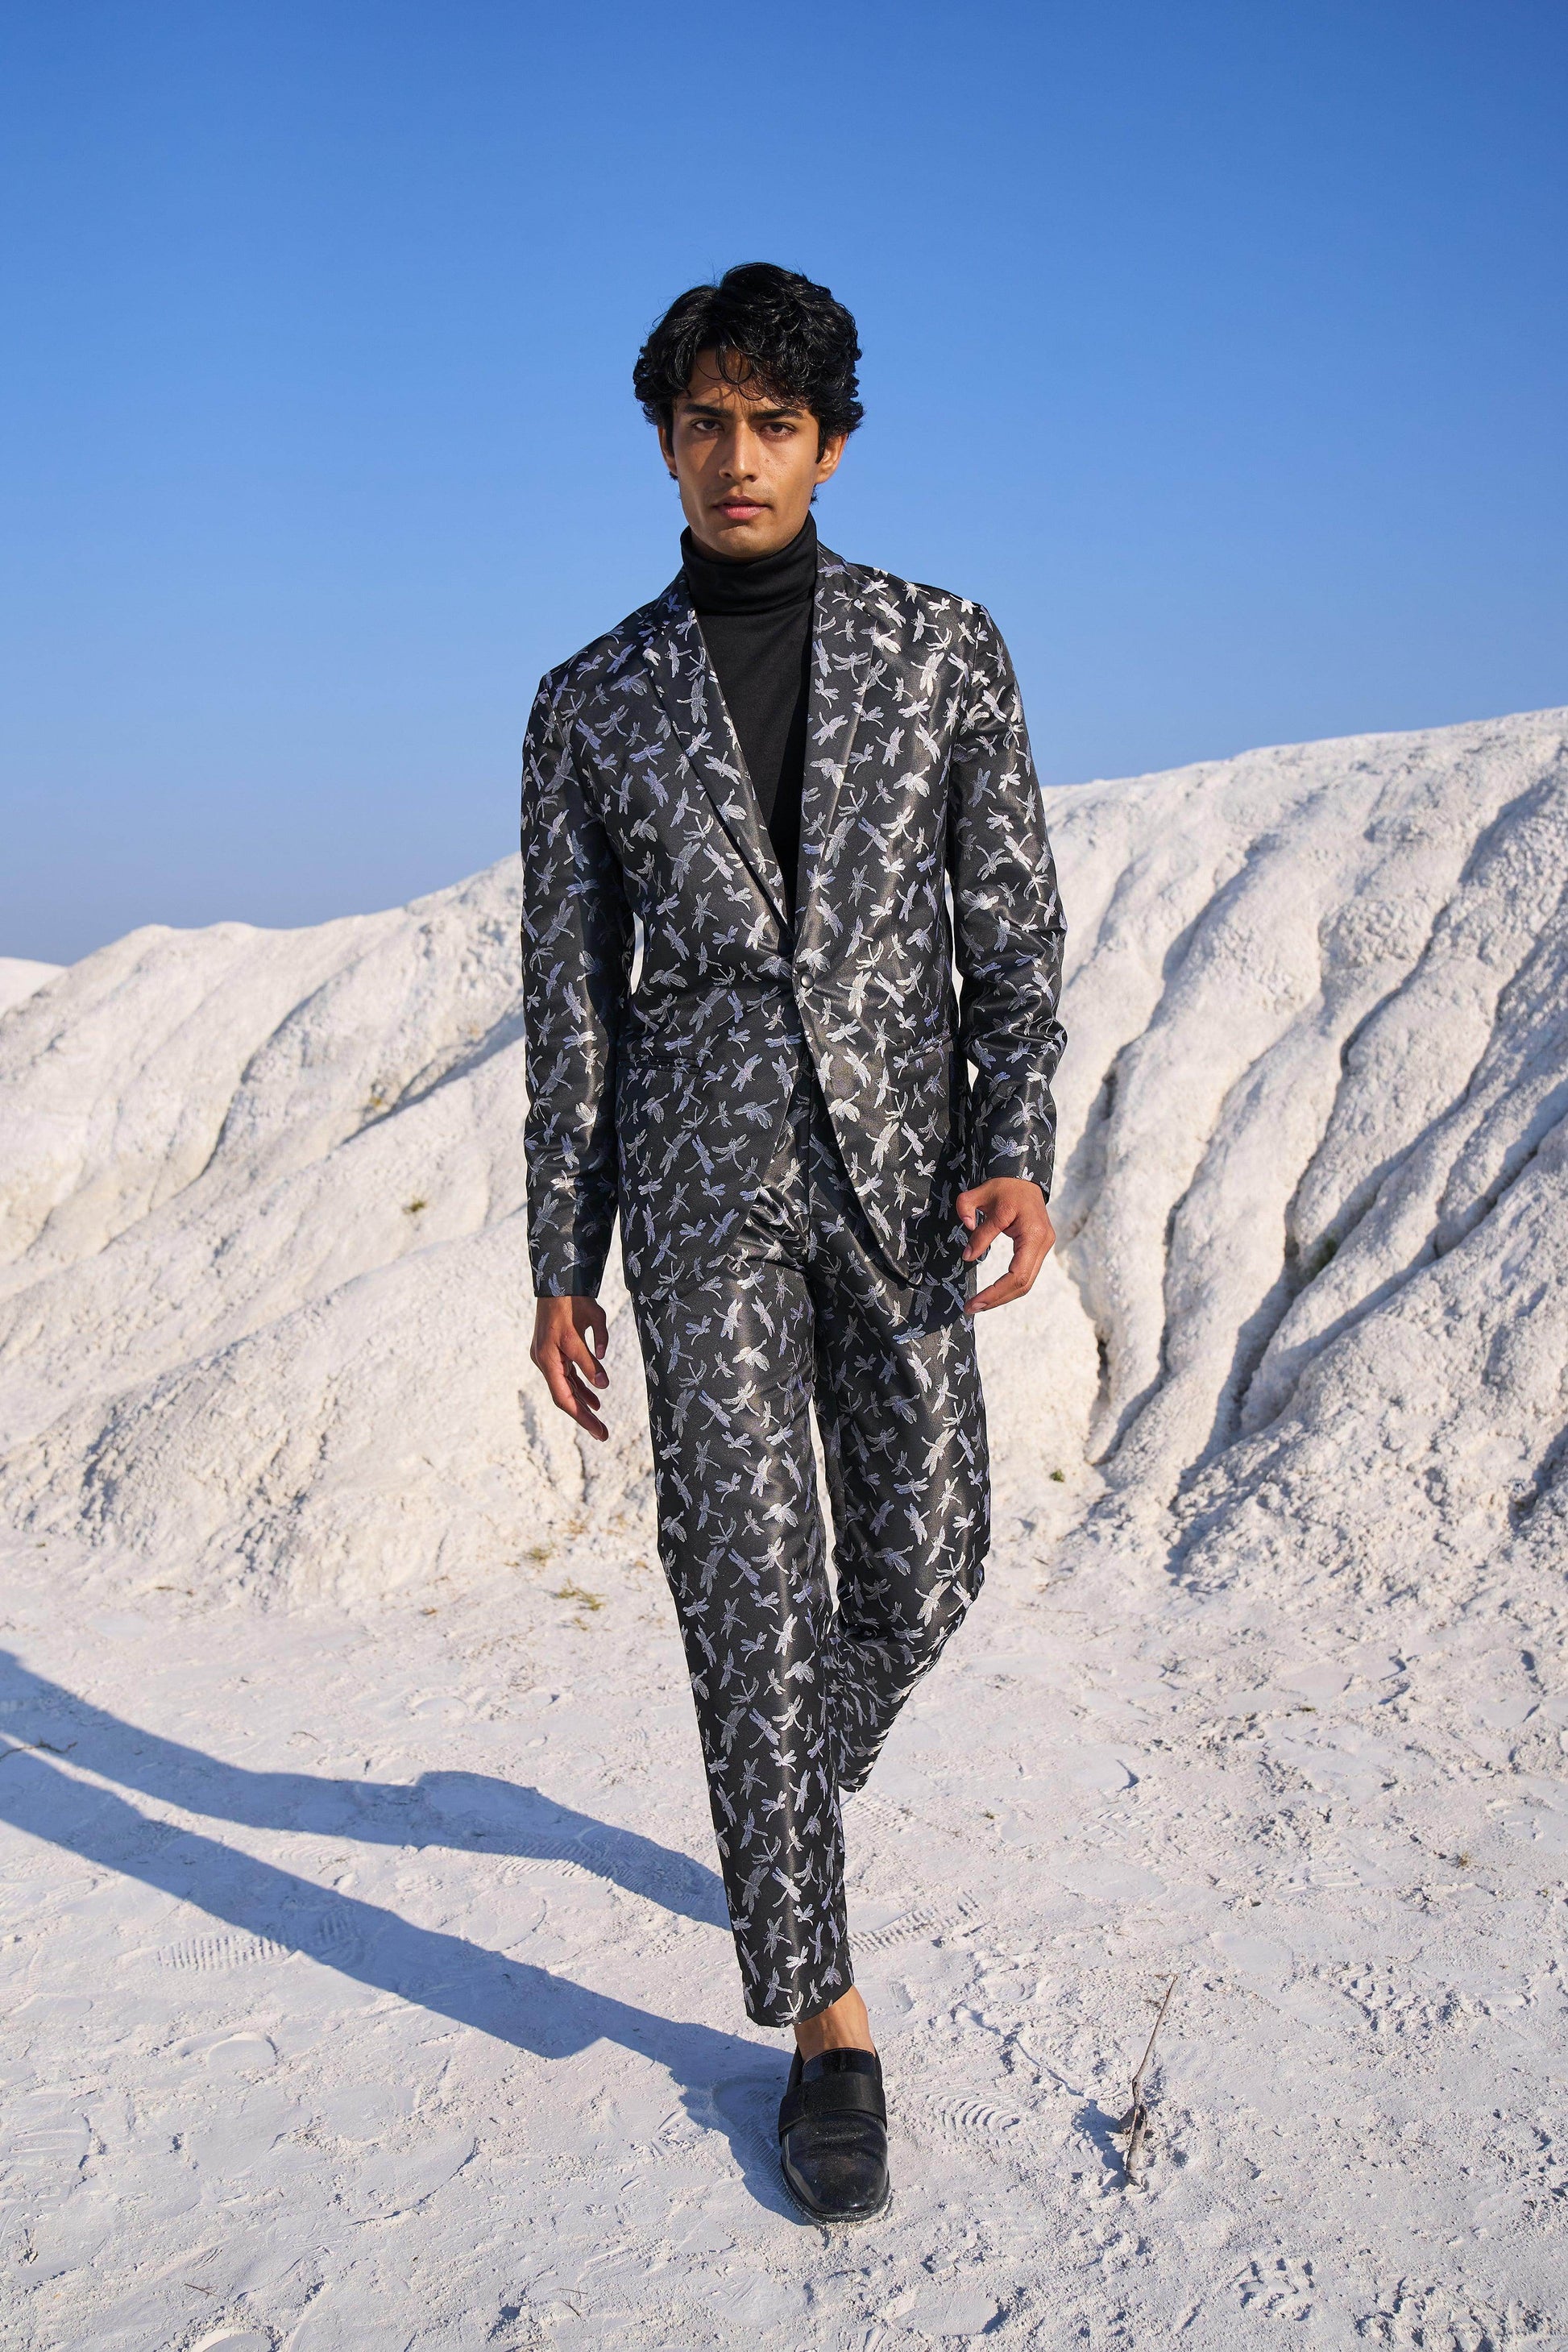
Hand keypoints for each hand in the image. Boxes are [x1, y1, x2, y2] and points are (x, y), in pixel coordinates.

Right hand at [530, 1295, 610, 1440]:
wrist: (560, 1279)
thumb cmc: (574, 1301)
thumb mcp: (588, 1326)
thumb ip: (592, 1358)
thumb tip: (602, 1385)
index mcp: (548, 1358)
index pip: (565, 1398)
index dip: (582, 1417)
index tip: (599, 1432)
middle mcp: (544, 1361)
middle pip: (565, 1396)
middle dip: (584, 1416)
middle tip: (603, 1435)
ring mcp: (548, 1356)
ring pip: (566, 1386)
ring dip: (583, 1402)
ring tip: (600, 1419)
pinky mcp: (555, 1350)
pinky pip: (567, 1374)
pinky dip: (581, 1386)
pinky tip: (596, 1396)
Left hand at [954, 1177, 1054, 1314]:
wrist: (1023, 1175)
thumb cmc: (1002, 1185)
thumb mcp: (981, 1198)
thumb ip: (973, 1224)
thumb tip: (968, 1256)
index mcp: (1033, 1232)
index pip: (1016, 1274)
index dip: (995, 1291)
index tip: (973, 1301)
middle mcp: (1044, 1242)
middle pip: (1024, 1284)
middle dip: (997, 1299)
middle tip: (971, 1309)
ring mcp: (1044, 1246)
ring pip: (1026, 1282)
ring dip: (1002, 1297)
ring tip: (978, 1305)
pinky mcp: (1038, 1247)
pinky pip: (1025, 1273)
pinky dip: (1008, 1286)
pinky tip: (991, 1293)